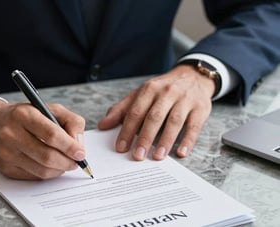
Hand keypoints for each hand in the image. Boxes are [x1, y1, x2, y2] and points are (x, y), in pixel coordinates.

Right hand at [0, 100, 85, 179]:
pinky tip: (51, 166)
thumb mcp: (50, 108)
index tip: (80, 153)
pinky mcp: (5, 168)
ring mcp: (6, 153)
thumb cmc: (25, 115)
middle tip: (76, 162)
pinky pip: (34, 177)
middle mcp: (11, 134)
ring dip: (59, 169)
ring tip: (65, 163)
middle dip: (67, 162)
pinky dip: (48, 173)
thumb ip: (71, 121)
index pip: (51, 135)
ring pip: (42, 170)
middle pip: (47, 156)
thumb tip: (79, 144)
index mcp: (24, 115)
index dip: (70, 146)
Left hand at [98, 65, 214, 160]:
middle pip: (154, 117)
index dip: (127, 130)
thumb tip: (103, 125)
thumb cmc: (162, 90)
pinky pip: (194, 126)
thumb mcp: (140, 94)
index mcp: (149, 89)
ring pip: (174, 121)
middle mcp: (167, 93)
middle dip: (145, 137)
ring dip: (165, 140)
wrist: (193, 76)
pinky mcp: (200, 109)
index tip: (121, 147)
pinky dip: (188, 140)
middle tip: (138, 156)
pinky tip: (181, 152)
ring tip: (157, 156)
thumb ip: (121, 110)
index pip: (136, 112)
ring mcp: (185, 100)